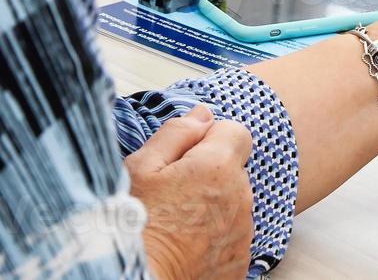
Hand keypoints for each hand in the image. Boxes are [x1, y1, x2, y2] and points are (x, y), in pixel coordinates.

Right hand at [125, 105, 252, 279]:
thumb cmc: (134, 225)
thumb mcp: (142, 167)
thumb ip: (177, 133)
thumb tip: (202, 114)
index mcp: (218, 167)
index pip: (236, 132)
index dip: (210, 138)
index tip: (187, 156)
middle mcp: (240, 199)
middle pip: (234, 169)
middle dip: (210, 172)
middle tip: (173, 191)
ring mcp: (242, 234)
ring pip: (234, 203)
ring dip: (214, 205)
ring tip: (178, 220)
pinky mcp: (239, 262)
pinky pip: (233, 236)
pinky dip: (215, 236)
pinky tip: (187, 242)